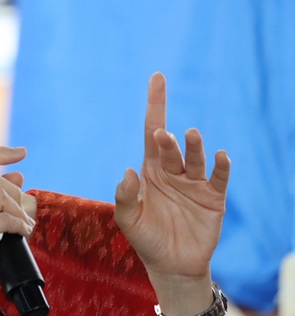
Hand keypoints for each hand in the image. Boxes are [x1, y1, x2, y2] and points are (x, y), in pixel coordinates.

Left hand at [114, 72, 230, 314]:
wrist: (173, 266)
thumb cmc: (147, 239)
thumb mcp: (129, 220)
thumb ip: (125, 197)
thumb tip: (127, 171)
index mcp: (151, 171)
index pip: (151, 131)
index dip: (155, 105)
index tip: (157, 78)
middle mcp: (173, 172)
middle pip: (170, 147)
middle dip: (166, 140)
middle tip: (161, 135)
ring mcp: (194, 184)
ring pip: (194, 159)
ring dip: (194, 147)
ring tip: (192, 135)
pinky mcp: (213, 198)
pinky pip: (218, 178)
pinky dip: (219, 167)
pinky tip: (219, 156)